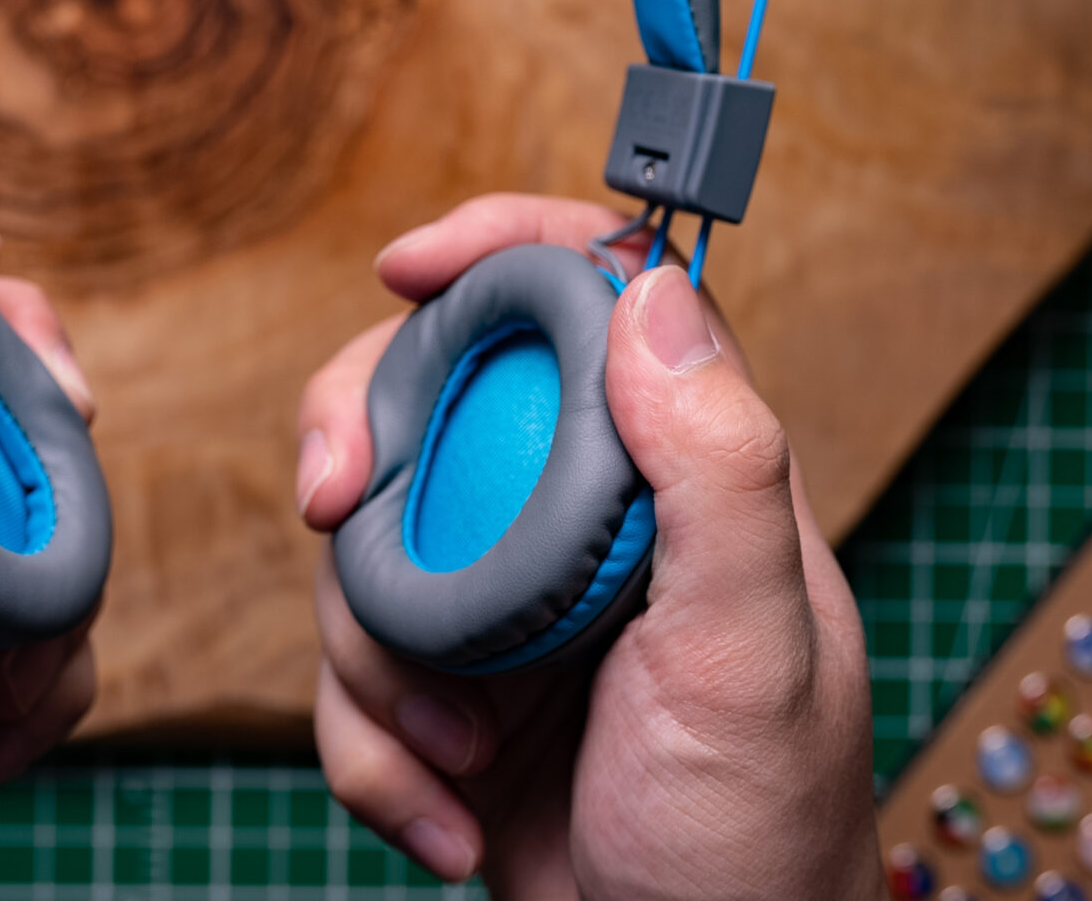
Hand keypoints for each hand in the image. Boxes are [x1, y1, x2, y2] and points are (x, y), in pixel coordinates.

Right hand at [295, 195, 879, 899]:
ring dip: (378, 661)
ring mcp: (511, 608)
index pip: (593, 301)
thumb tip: (651, 293)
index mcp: (679, 480)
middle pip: (433, 402)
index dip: (497, 250)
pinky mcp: (451, 695)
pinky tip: (447, 817)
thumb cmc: (759, 842)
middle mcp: (587, 522)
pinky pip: (350, 677)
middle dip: (361, 451)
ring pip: (367, 549)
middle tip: (332, 506)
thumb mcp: (754, 652)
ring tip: (457, 753)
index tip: (406, 264)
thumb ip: (720, 470)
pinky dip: (373, 751)